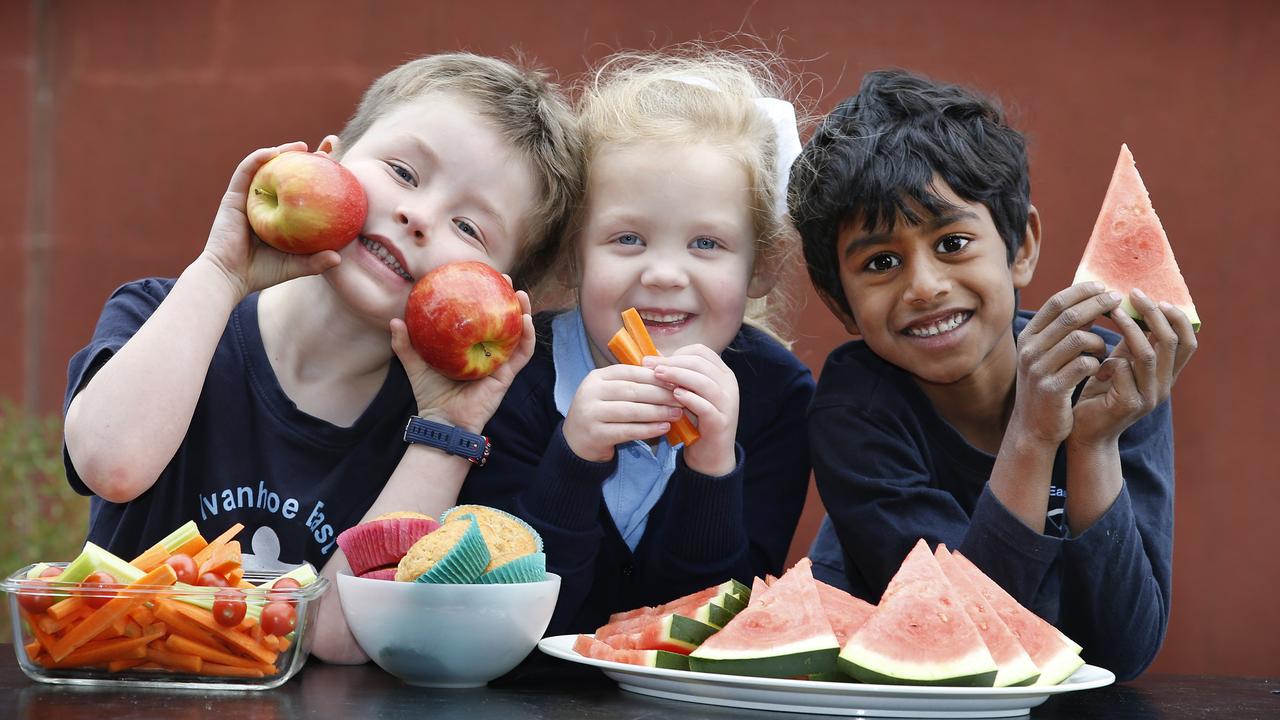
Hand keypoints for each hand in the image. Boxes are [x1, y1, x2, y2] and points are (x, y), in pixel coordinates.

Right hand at [201, 142, 340, 299]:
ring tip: (302, 145)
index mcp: (283, 213)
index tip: (341, 165)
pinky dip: (258, 158)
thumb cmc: (261, 273)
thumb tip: (339, 257)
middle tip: (329, 146)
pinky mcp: (233, 196)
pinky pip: (246, 171)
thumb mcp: (295, 266)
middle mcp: (267, 201)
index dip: (321, 173)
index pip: (305, 188)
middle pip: (289, 172)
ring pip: (267, 166)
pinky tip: (274, 153)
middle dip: (307, 156)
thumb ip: (316, 262)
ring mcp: (249, 197)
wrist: (228, 277)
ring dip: (284, 151)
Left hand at [390, 282, 536, 432]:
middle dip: (508, 299)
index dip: (485, 298)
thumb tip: (395, 320)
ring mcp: (499, 363)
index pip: (480, 318)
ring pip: (517, 334)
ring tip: (521, 295)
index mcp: (470, 347)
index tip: (483, 277)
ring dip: (523, 312)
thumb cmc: (431, 395)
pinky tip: (526, 319)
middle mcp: (488, 352)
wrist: (442, 421)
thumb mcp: (415, 364)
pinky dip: (527, 337)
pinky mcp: (507, 376)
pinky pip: (522, 354)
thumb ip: (405, 344)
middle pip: (502, 321)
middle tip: (506, 279)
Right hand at [561, 363, 683, 462]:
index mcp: (596, 377)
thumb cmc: (602, 412)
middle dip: (660, 395)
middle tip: (681, 398)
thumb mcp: (611, 391)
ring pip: (631, 411)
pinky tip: (664, 428)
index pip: (630, 372)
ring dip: (657, 412)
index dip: (654, 377)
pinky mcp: (595, 434)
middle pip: (632, 390)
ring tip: (677, 414)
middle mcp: (590, 392)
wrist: (576, 442)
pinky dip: (648, 429)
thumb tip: (667, 363)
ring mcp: (590, 413)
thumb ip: (634, 380)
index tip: (677, 381)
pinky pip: (627, 431)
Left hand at [645, 344, 738, 476]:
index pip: (700, 352)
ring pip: (704, 382)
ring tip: (658, 376)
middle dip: (672, 363)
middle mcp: (729, 385)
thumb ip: (677, 376)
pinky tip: (674, 396)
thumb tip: (651, 358)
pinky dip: (690, 399)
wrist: (711, 455)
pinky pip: (706, 406)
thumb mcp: (688, 394)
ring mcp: (728, 404)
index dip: (676, 353)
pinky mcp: (721, 422)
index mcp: (722, 374)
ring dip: (678, 376)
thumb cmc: (696, 421)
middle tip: (650, 367)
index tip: (654, 360)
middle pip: (700, 363)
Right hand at [1012, 283, 1123, 444]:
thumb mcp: (1046, 354)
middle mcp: (1029, 349)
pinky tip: (1100, 369)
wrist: (1033, 427)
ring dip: (1100, 340)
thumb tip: (1092, 301)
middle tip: (1118, 301)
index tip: (1103, 287)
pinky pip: (1085, 365)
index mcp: (1028, 336)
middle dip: (1098, 305)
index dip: (1082, 291)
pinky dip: (1098, 364)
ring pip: (1080, 338)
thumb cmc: (1048, 385)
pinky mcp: (1053, 389)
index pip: (1056, 302)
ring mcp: (1039, 369)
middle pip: (1070, 316)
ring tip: (1104, 349)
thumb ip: (1062, 331)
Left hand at [1070, 288, 1197, 445]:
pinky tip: (1095, 366)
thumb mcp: (1119, 364)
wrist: (1085, 432)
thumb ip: (1130, 344)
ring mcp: (1148, 397)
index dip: (1178, 319)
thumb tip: (1135, 308)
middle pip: (1170, 342)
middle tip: (1134, 295)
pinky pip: (1122, 369)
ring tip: (1111, 312)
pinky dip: (1107, 360)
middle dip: (1153, 314)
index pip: (1187, 343)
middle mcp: (1163, 386)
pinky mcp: (1129, 404)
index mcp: (1165, 375)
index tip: (1160, 298)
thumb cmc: (1100, 393)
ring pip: (1146, 353)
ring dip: (1129, 328)